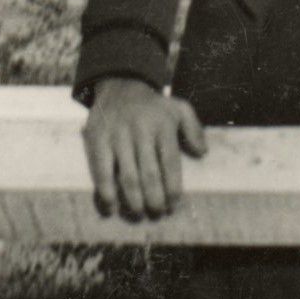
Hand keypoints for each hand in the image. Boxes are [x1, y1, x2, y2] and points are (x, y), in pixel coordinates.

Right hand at [82, 77, 207, 220]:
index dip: (172, 188)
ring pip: (127, 176)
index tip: (174, 205)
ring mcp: (118, 135)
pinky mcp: (97, 138)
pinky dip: (106, 191)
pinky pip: (101, 170)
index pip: (170, 162)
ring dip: (133, 200)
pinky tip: (111, 206)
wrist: (119, 85)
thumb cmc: (153, 107)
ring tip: (139, 213)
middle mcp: (140, 130)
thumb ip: (194, 129)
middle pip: (149, 174)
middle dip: (154, 199)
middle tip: (157, 213)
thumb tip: (202, 153)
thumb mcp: (179, 108)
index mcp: (163, 125)